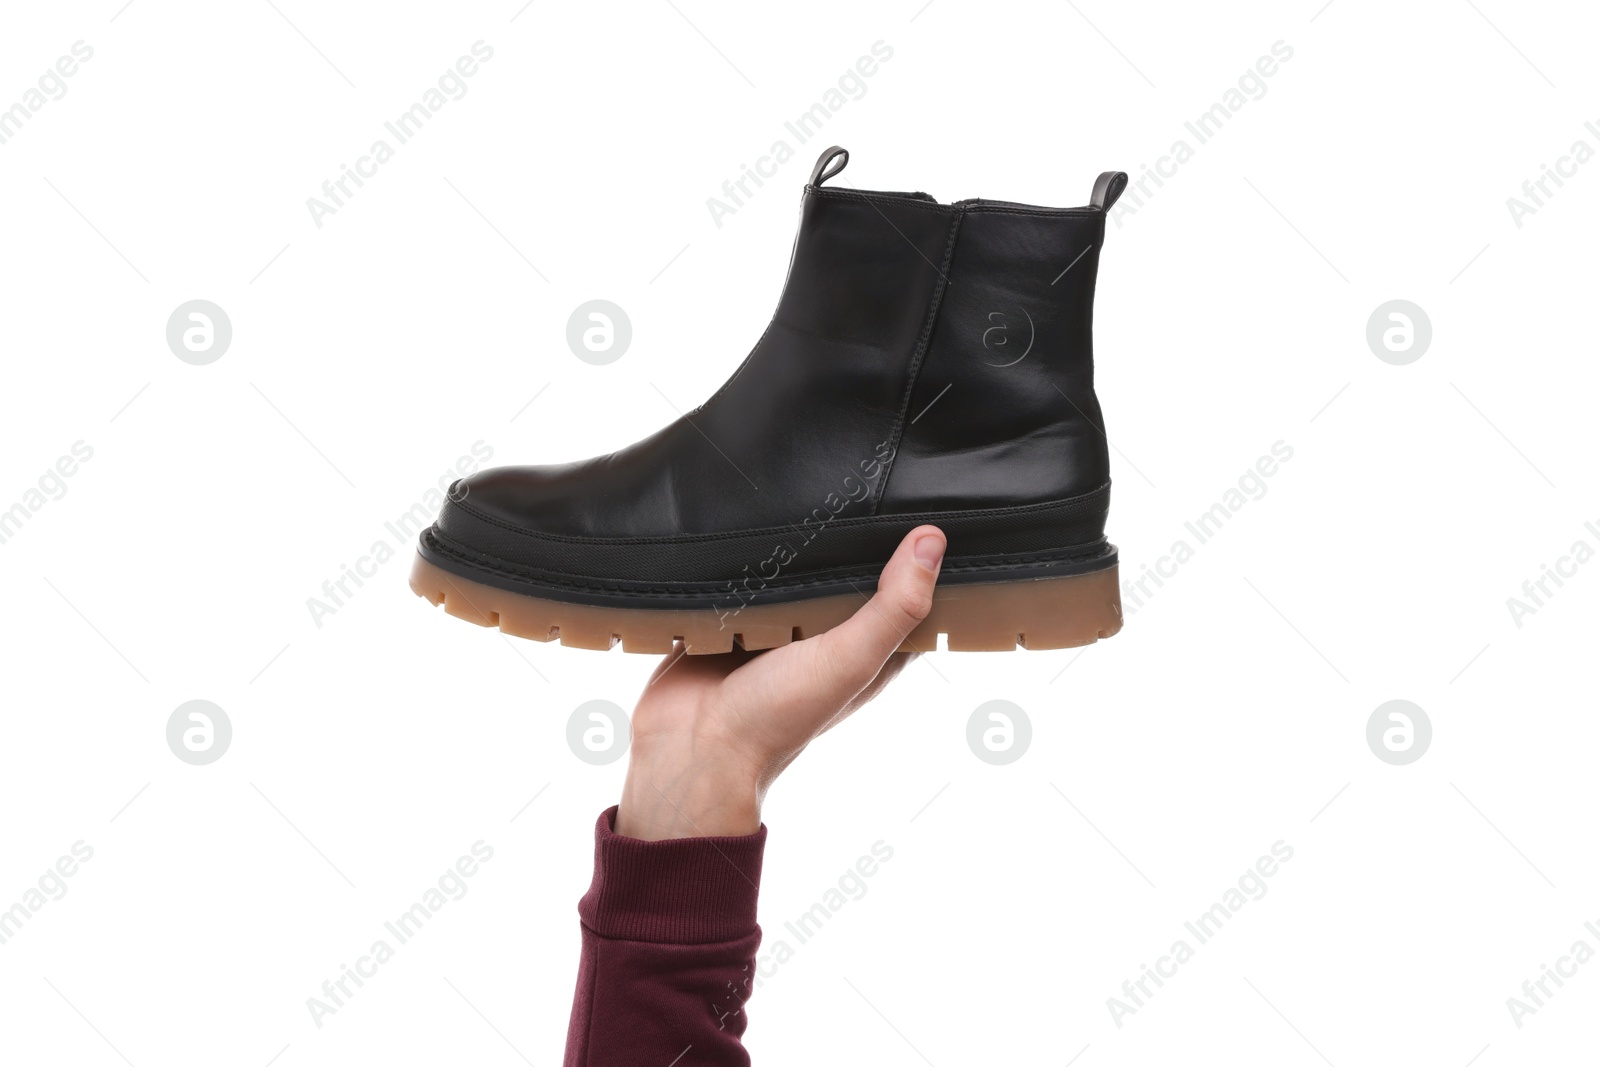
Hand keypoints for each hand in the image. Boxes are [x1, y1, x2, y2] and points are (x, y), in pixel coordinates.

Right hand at [614, 526, 946, 839]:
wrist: (689, 748)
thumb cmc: (774, 720)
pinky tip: (746, 526)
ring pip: (794, 564)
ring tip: (790, 500)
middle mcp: (825, 635)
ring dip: (789, 542)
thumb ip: (894, 606)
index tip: (921, 512)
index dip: (918, 556)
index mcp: (867, 649)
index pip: (908, 592)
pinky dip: (741, 552)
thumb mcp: (851, 659)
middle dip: (846, 537)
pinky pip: (742, 569)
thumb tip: (932, 541)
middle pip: (848, 569)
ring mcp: (778, 623)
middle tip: (847, 493)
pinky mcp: (732, 615)